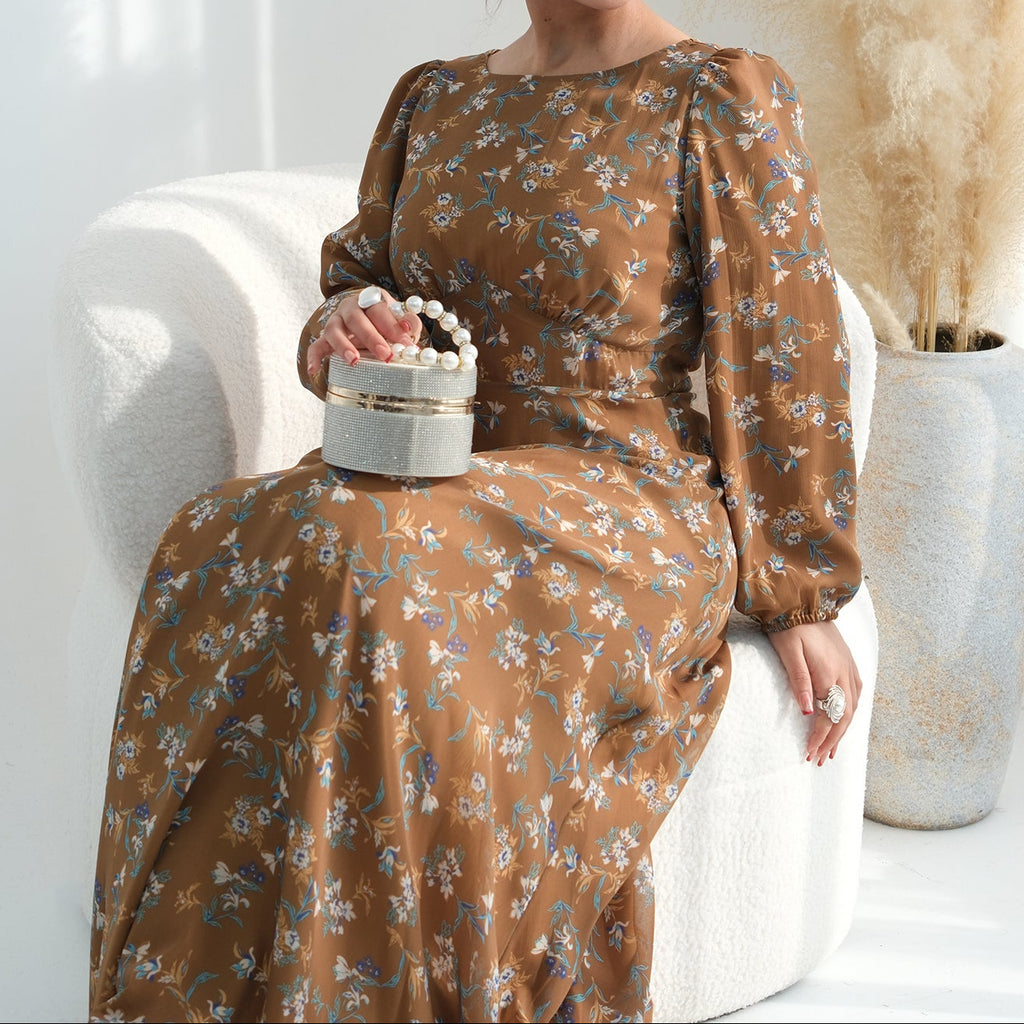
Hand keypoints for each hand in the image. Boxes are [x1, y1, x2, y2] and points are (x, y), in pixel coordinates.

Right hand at [306, 287, 421, 375]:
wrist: (369, 323)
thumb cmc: (387, 324)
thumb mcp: (401, 321)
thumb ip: (409, 323)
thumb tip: (410, 329)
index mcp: (370, 300)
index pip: (379, 310)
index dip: (393, 326)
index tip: (406, 343)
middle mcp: (350, 308)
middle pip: (356, 319)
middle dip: (372, 338)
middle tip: (386, 355)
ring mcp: (336, 323)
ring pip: (333, 330)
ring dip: (343, 345)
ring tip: (354, 361)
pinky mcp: (325, 339)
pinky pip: (316, 346)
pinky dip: (314, 358)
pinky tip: (314, 371)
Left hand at [768, 619, 862, 765]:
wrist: (804, 601)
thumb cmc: (790, 626)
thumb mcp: (789, 652)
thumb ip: (799, 681)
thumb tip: (805, 712)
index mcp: (829, 674)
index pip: (827, 716)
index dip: (819, 737)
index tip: (809, 754)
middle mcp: (844, 674)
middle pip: (843, 717)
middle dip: (832, 740)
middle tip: (820, 759)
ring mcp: (850, 668)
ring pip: (852, 707)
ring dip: (842, 730)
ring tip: (831, 748)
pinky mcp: (849, 661)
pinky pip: (856, 693)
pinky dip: (851, 711)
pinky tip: (845, 718)